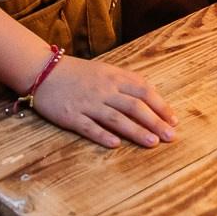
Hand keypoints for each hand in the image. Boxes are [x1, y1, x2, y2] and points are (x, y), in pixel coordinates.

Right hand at [31, 53, 177, 147]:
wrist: (43, 71)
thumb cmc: (77, 73)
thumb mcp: (105, 70)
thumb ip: (127, 81)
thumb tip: (152, 93)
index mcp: (113, 77)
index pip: (144, 91)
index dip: (161, 106)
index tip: (174, 120)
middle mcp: (103, 90)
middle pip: (134, 106)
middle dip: (155, 122)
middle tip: (170, 137)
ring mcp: (87, 103)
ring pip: (116, 118)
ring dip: (136, 131)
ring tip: (152, 143)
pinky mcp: (70, 116)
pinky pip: (89, 127)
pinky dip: (103, 135)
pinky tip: (116, 144)